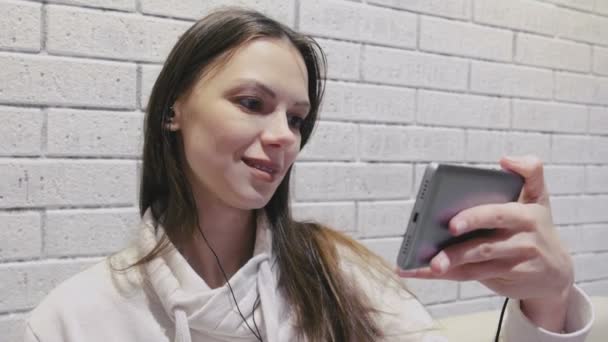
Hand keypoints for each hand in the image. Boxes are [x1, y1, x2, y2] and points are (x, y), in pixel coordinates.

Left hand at [397, 155, 573, 331]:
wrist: (556, 271)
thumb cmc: (535, 227)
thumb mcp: (538, 197)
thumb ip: (530, 172)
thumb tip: (506, 159)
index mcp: (526, 215)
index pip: (498, 214)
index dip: (474, 218)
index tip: (451, 223)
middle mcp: (523, 240)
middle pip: (486, 244)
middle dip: (460, 248)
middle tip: (435, 249)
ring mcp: (514, 263)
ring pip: (478, 262)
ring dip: (451, 263)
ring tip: (429, 263)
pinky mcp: (505, 279)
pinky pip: (472, 275)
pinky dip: (445, 274)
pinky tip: (418, 270)